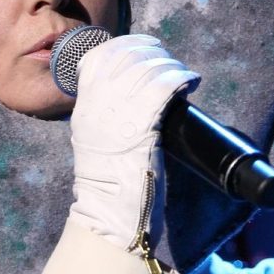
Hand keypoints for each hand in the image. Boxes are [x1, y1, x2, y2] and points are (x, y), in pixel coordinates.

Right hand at [68, 34, 199, 272]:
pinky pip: (161, 87)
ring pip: (145, 67)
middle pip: (124, 56)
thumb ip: (110, 121)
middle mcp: (95, 108)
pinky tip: (188, 81)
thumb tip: (138, 102)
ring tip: (183, 76)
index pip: (101, 58)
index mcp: (84, 110)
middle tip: (170, 66)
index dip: (129, 48)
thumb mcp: (99, 146)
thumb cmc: (113, 193)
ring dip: (170, 65)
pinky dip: (178, 77)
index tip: (150, 55)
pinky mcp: (139, 128)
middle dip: (153, 52)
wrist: (111, 225)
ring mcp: (115, 117)